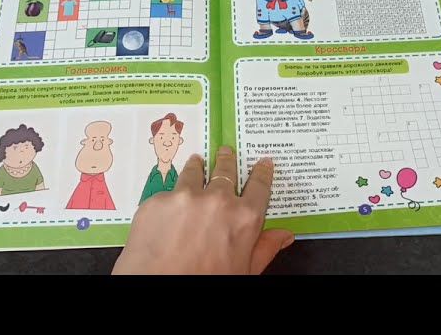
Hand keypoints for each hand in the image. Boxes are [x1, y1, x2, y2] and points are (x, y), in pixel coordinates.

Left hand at [112, 146, 293, 273]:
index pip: (259, 186)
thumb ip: (264, 249)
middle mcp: (217, 200)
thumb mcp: (244, 272)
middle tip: (226, 152)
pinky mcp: (157, 201)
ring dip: (197, 166)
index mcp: (244, 218)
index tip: (263, 163)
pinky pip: (167, 192)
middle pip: (225, 170)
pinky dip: (171, 195)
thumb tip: (284, 235)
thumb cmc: (205, 284)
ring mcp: (185, 197)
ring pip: (193, 172)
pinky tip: (169, 200)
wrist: (158, 288)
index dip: (261, 173)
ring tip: (197, 161)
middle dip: (227, 160)